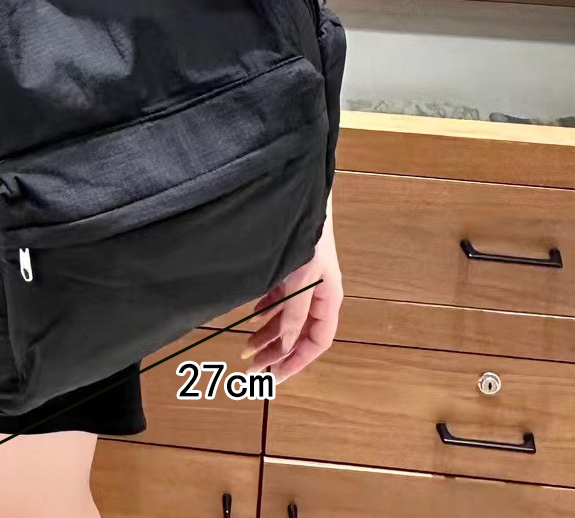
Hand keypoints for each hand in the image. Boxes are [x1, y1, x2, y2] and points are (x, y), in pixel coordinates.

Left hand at [239, 203, 341, 382]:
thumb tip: (284, 344)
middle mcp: (318, 294)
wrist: (300, 198)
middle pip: (297, 333)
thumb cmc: (308, 236)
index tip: (275, 376)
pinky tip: (251, 318)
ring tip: (245, 347)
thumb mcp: (302, 278)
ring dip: (267, 334)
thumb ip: (294, 312)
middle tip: (251, 366)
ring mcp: (302, 282)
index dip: (296, 361)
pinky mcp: (289, 269)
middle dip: (275, 351)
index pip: (316, 342)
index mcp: (329, 299)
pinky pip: (277, 298)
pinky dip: (265, 310)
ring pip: (285, 317)